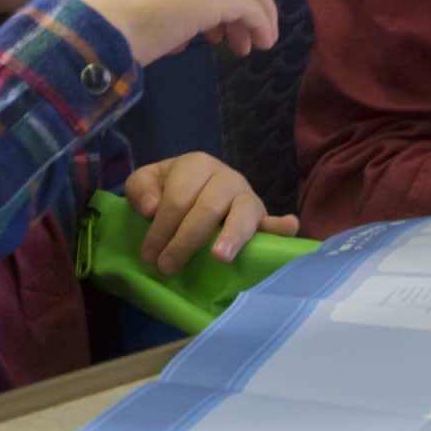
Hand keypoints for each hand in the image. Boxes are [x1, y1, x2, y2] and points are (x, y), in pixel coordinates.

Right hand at [75, 0, 278, 66]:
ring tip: (253, 46)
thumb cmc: (95, 30)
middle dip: (248, 5)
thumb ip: (156, 17)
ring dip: (257, 14)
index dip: (217, 2)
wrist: (83, 34)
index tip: (214, 34)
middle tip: (244, 40)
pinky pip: (246, 5)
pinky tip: (260, 43)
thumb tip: (177, 39)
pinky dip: (260, 22)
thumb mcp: (126, 11)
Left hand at [124, 153, 299, 273]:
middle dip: (185, 240)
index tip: (148, 256)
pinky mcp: (261, 217)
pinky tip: (289, 228)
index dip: (161, 228)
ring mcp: (247, 196)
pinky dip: (281, 226)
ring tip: (219, 256)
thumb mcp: (146, 182)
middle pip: (207, 208)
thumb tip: (152, 209)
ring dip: (232, 234)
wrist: (195, 186)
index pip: (179, 197)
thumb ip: (140, 189)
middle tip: (167, 266)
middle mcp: (226, 177)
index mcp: (197, 164)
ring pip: (243, 212)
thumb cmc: (168, 189)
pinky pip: (273, 221)